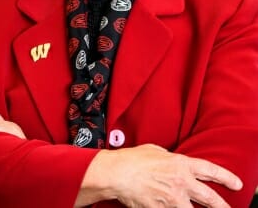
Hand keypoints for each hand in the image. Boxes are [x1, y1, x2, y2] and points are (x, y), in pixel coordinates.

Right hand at [76, 144, 241, 207]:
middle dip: (222, 206)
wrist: (118, 173)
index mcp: (181, 164)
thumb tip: (177, 163)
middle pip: (210, 198)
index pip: (210, 170)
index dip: (226, 177)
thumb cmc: (134, 159)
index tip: (236, 183)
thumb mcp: (158, 151)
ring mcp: (172, 200)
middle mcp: (181, 182)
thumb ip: (172, 159)